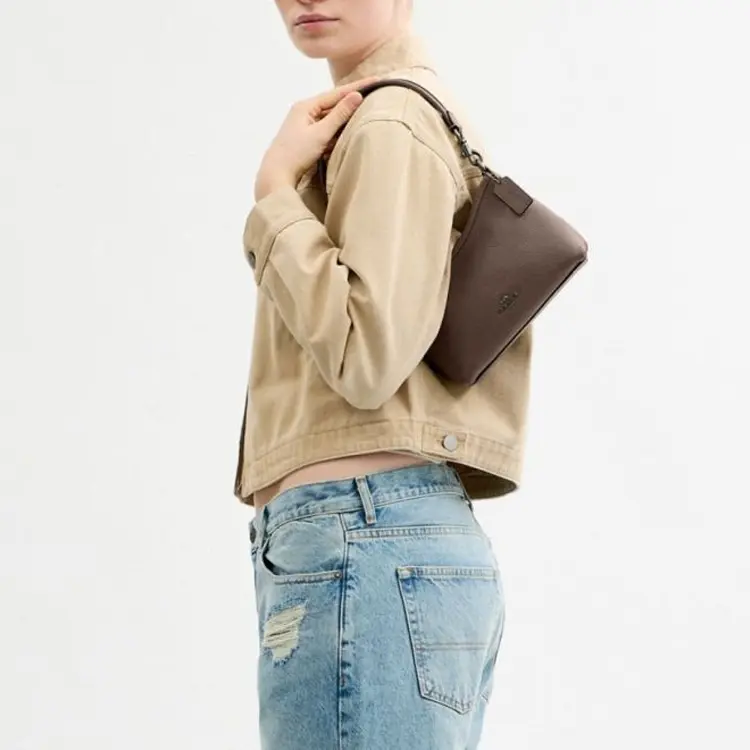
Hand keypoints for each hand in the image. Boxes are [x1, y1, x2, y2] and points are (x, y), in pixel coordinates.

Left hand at [254, 76, 379, 201]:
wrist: (276, 175)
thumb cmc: (295, 154)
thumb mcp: (321, 133)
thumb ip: (339, 115)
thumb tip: (356, 96)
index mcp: (306, 106)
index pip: (337, 93)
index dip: (358, 87)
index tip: (376, 80)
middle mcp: (304, 112)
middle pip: (334, 104)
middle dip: (352, 100)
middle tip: (374, 93)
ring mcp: (304, 125)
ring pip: (330, 117)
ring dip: (346, 116)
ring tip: (365, 109)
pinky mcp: (305, 138)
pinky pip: (326, 130)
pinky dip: (337, 130)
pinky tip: (347, 130)